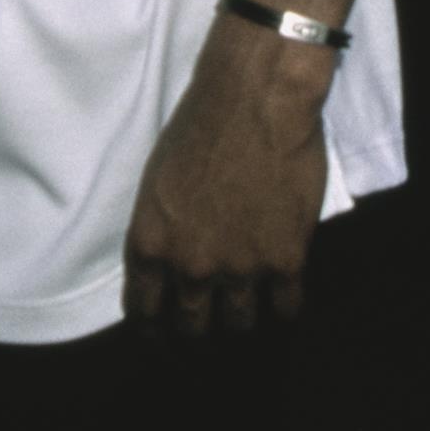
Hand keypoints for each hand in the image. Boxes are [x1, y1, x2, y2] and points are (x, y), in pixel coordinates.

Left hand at [122, 14, 331, 335]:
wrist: (255, 98)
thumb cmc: (199, 124)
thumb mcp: (157, 181)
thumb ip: (162, 231)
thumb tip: (167, 264)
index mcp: (150, 244)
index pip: (142, 314)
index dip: (154, 329)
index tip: (165, 332)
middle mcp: (190, 267)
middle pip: (192, 329)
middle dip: (200, 331)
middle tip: (211, 325)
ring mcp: (240, 269)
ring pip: (241, 326)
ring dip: (244, 320)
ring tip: (250, 311)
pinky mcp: (285, 261)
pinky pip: (287, 309)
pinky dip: (286, 308)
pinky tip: (285, 299)